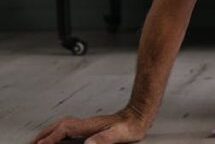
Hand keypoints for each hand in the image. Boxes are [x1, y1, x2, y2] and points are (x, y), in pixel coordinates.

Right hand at [34, 107, 149, 143]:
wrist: (139, 116)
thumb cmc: (131, 126)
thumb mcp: (118, 134)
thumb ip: (103, 139)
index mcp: (88, 125)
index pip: (63, 130)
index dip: (51, 138)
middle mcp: (85, 123)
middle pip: (58, 126)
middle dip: (44, 134)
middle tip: (32, 143)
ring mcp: (87, 124)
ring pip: (62, 126)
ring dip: (49, 132)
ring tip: (39, 140)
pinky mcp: (90, 127)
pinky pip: (68, 129)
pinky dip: (58, 133)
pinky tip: (58, 138)